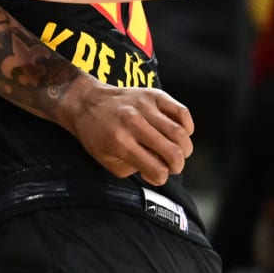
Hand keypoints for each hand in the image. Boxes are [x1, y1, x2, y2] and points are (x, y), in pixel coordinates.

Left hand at [60, 81, 194, 185]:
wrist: (86, 102)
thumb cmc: (95, 134)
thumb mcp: (106, 160)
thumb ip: (133, 170)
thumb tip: (158, 171)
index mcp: (121, 143)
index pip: (157, 169)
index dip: (161, 178)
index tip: (157, 176)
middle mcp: (134, 124)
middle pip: (173, 152)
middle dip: (177, 166)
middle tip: (173, 167)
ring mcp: (145, 107)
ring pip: (180, 133)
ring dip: (185, 149)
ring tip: (178, 152)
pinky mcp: (153, 95)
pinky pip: (182, 112)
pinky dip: (187, 126)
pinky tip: (179, 133)